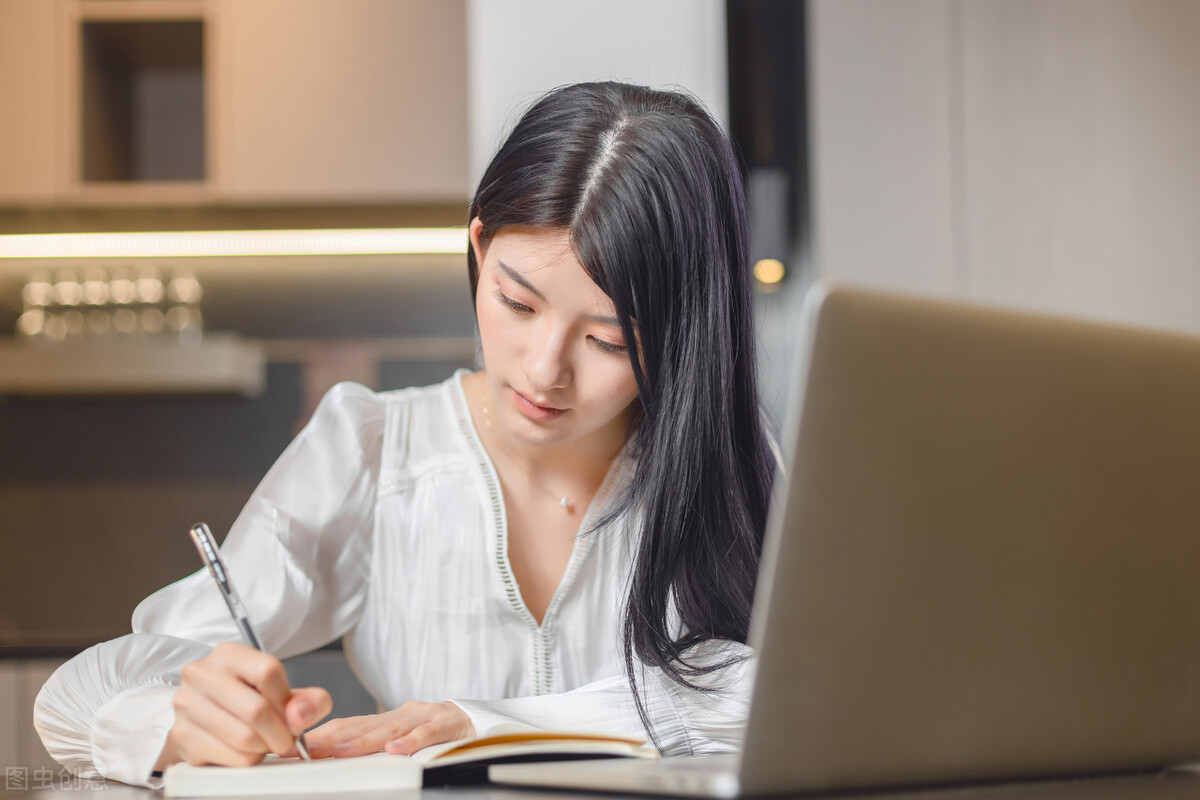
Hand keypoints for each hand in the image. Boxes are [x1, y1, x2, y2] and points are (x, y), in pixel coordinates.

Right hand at [156, 642, 331, 768]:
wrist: (205, 719)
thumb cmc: (247, 701)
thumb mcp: (282, 692)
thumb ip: (307, 700)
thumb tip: (300, 715)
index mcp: (228, 654)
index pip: (268, 671)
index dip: (288, 701)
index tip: (293, 715)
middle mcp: (201, 674)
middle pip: (256, 709)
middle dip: (280, 732)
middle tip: (286, 739)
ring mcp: (187, 705)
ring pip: (244, 737)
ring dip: (264, 747)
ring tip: (265, 742)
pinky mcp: (182, 736)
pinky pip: (231, 757)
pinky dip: (248, 759)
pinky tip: (246, 750)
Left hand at [304, 701, 475, 757]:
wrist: (477, 718)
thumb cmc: (435, 730)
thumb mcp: (401, 733)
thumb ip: (373, 741)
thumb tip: (334, 754)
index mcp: (388, 718)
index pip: (350, 725)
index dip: (324, 734)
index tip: (297, 746)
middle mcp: (402, 715)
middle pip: (364, 726)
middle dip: (334, 738)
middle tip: (307, 750)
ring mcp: (424, 718)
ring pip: (391, 730)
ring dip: (363, 742)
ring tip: (341, 752)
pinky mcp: (447, 726)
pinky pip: (428, 734)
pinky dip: (412, 742)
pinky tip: (397, 750)